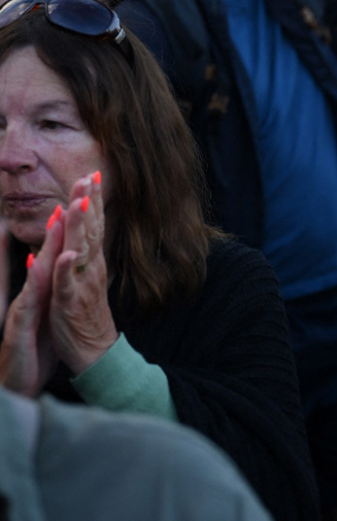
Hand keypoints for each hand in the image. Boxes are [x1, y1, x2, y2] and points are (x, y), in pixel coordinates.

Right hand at [0, 216, 63, 395]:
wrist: (17, 382)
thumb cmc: (34, 347)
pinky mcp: (19, 326)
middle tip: (72, 192)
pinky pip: (28, 301)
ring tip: (58, 215)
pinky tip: (40, 264)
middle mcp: (32, 293)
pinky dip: (35, 281)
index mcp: (44, 290)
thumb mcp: (49, 314)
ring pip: (37, 270)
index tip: (81, 198)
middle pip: (47, 253)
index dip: (69, 228)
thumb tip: (63, 267)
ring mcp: (24, 307)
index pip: (58, 254)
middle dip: (60, 222)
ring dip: (48, 243)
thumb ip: (53, 289)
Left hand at [48, 173, 116, 374]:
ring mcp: (81, 284)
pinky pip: (68, 284)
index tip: (93, 175)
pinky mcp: (70, 303)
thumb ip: (84, 255)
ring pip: (80, 250)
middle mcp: (90, 268)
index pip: (94, 224)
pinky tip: (67, 254)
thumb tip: (83, 233)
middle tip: (89, 176)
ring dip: (79, 227)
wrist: (95, 352)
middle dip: (89, 202)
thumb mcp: (86, 280)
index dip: (93, 200)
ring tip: (77, 203)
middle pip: (90, 230)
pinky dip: (67, 268)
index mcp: (92, 261)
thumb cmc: (86, 316)